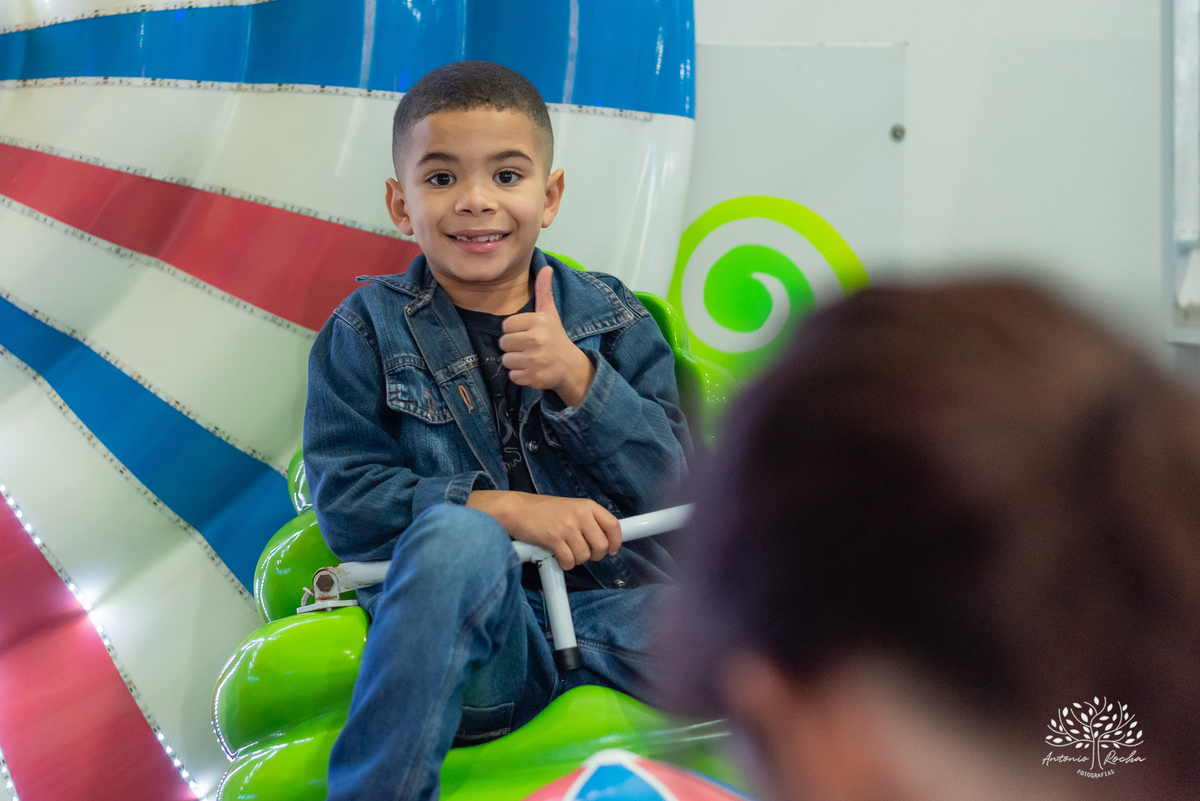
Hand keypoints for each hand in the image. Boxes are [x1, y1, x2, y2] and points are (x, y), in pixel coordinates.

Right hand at [467, 490, 621, 569]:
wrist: (517, 510)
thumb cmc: (543, 511)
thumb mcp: (571, 507)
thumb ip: (588, 520)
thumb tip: (606, 541)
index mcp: (587, 506)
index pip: (613, 525)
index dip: (615, 542)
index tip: (611, 549)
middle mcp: (580, 515)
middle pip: (601, 545)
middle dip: (594, 555)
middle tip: (584, 553)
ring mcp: (567, 527)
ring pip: (585, 556)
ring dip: (577, 560)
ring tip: (566, 552)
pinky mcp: (553, 539)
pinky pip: (569, 561)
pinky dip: (565, 564)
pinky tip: (558, 556)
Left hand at [500, 266, 595, 406]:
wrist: (570, 366)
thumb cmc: (555, 337)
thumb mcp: (550, 313)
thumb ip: (544, 291)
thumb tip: (546, 267)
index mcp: (538, 322)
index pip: (506, 326)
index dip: (514, 331)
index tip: (528, 333)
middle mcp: (536, 340)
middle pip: (504, 343)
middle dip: (513, 347)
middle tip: (529, 347)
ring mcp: (535, 360)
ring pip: (506, 360)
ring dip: (515, 362)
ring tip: (530, 359)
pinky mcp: (533, 377)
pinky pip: (512, 376)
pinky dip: (520, 376)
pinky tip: (532, 370)